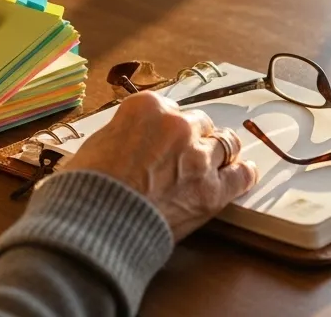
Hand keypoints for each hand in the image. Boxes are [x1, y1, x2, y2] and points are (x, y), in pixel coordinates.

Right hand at [61, 92, 258, 239]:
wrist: (96, 223)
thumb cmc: (87, 187)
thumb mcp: (97, 144)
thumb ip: (124, 136)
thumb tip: (128, 145)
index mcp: (147, 108)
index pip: (171, 109)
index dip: (168, 127)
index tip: (166, 138)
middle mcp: (178, 125)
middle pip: (200, 124)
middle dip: (194, 139)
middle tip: (185, 156)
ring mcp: (199, 157)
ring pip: (225, 144)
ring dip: (220, 153)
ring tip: (218, 162)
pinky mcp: (212, 190)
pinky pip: (241, 175)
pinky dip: (243, 174)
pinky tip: (243, 173)